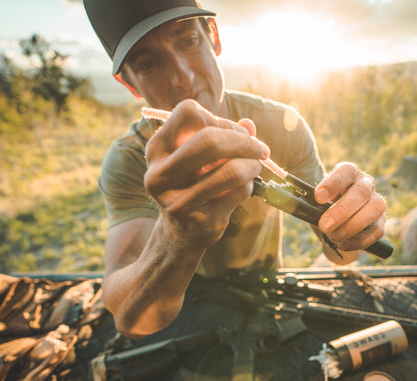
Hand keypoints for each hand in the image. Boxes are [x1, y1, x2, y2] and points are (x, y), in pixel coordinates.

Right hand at [143, 99, 268, 248]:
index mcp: (156, 150)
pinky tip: (243, 188)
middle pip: (210, 140)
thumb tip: (250, 126)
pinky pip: (239, 192)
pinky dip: (249, 186)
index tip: (234, 132)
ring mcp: (178, 201)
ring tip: (255, 167)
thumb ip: (223, 134)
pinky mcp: (200, 222)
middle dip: (244, 142)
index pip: (188, 112)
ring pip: (232, 170)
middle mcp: (159, 175)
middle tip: (260, 150)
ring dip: (253, 165)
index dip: (218, 119)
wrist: (180, 232)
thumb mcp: (198, 155)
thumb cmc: (193, 182)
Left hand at [314, 162, 385, 251]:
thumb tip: (305, 210)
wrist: (334, 223)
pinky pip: (376, 231)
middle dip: (341, 211)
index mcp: (348, 173)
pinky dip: (359, 241)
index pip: (345, 172)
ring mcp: (377, 201)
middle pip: (361, 192)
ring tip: (334, 237)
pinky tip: (343, 245)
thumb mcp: (315, 201)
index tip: (318, 197)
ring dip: (352, 226)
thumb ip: (312, 203)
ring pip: (375, 209)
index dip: (332, 184)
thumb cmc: (324, 207)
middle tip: (324, 226)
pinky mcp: (381, 221)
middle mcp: (366, 183)